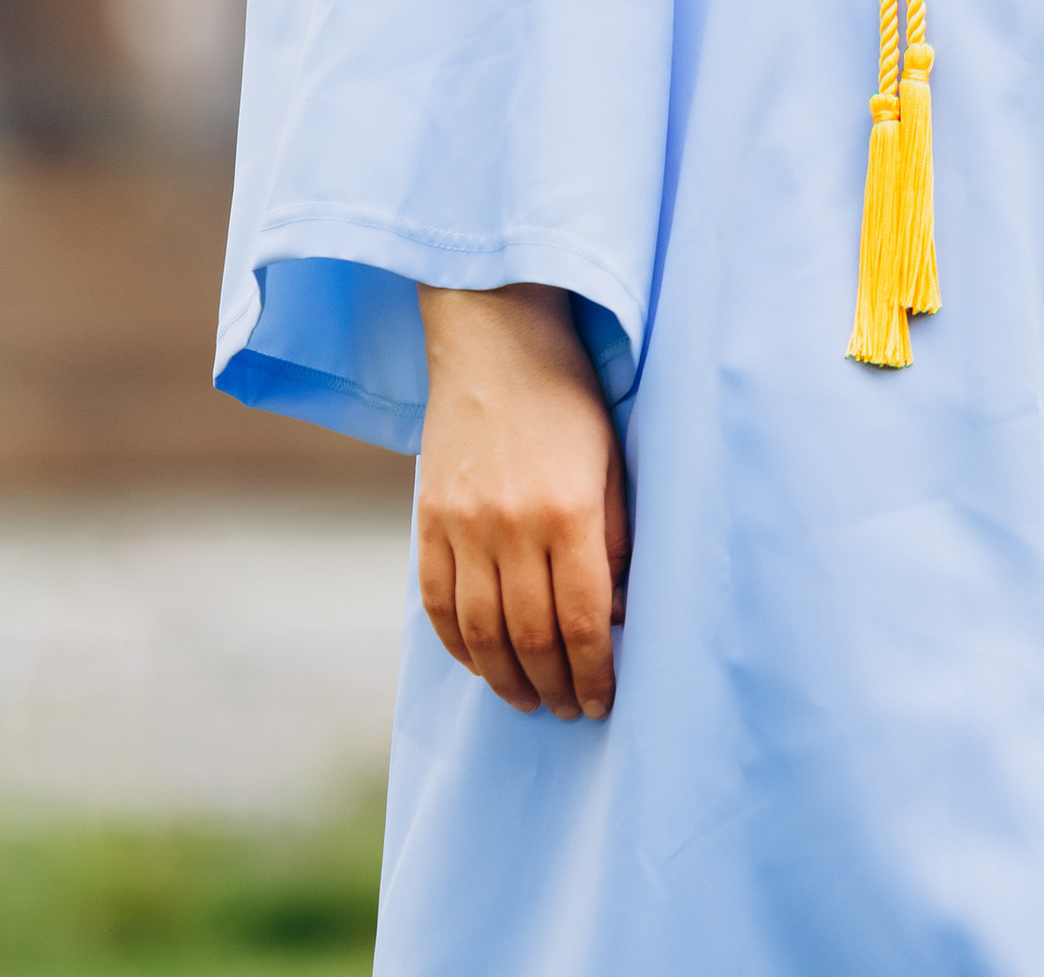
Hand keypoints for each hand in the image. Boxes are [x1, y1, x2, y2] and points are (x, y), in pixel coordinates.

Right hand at [416, 282, 628, 719]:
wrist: (494, 333)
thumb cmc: (567, 394)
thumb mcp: (613, 460)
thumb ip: (615, 540)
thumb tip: (614, 616)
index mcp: (570, 512)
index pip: (582, 624)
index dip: (594, 674)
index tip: (603, 701)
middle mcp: (513, 525)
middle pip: (530, 639)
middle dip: (555, 687)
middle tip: (569, 710)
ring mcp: (464, 522)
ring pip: (480, 633)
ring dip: (505, 679)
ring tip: (527, 700)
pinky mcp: (429, 515)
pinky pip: (436, 601)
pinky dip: (456, 644)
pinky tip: (479, 662)